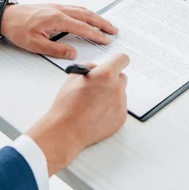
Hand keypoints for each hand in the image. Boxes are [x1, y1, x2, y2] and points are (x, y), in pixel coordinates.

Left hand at [0, 3, 117, 58]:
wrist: (5, 16)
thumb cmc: (17, 29)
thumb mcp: (35, 45)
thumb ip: (56, 49)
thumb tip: (73, 53)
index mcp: (56, 19)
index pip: (82, 27)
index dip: (96, 34)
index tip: (106, 40)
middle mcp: (59, 10)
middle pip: (87, 15)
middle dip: (102, 23)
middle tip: (114, 30)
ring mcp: (57, 6)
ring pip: (82, 10)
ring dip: (96, 17)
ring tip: (106, 24)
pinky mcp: (53, 7)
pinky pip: (75, 8)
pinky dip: (86, 13)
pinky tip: (88, 16)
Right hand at [26, 53, 129, 175]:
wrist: (66, 130)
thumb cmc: (66, 105)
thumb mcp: (73, 77)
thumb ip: (89, 68)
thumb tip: (96, 68)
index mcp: (106, 74)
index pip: (123, 59)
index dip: (117, 61)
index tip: (115, 64)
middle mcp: (117, 88)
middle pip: (122, 77)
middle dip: (112, 80)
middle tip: (99, 87)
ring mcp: (121, 104)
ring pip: (120, 93)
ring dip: (111, 95)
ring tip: (94, 104)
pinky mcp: (121, 118)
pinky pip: (119, 108)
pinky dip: (111, 109)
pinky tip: (97, 114)